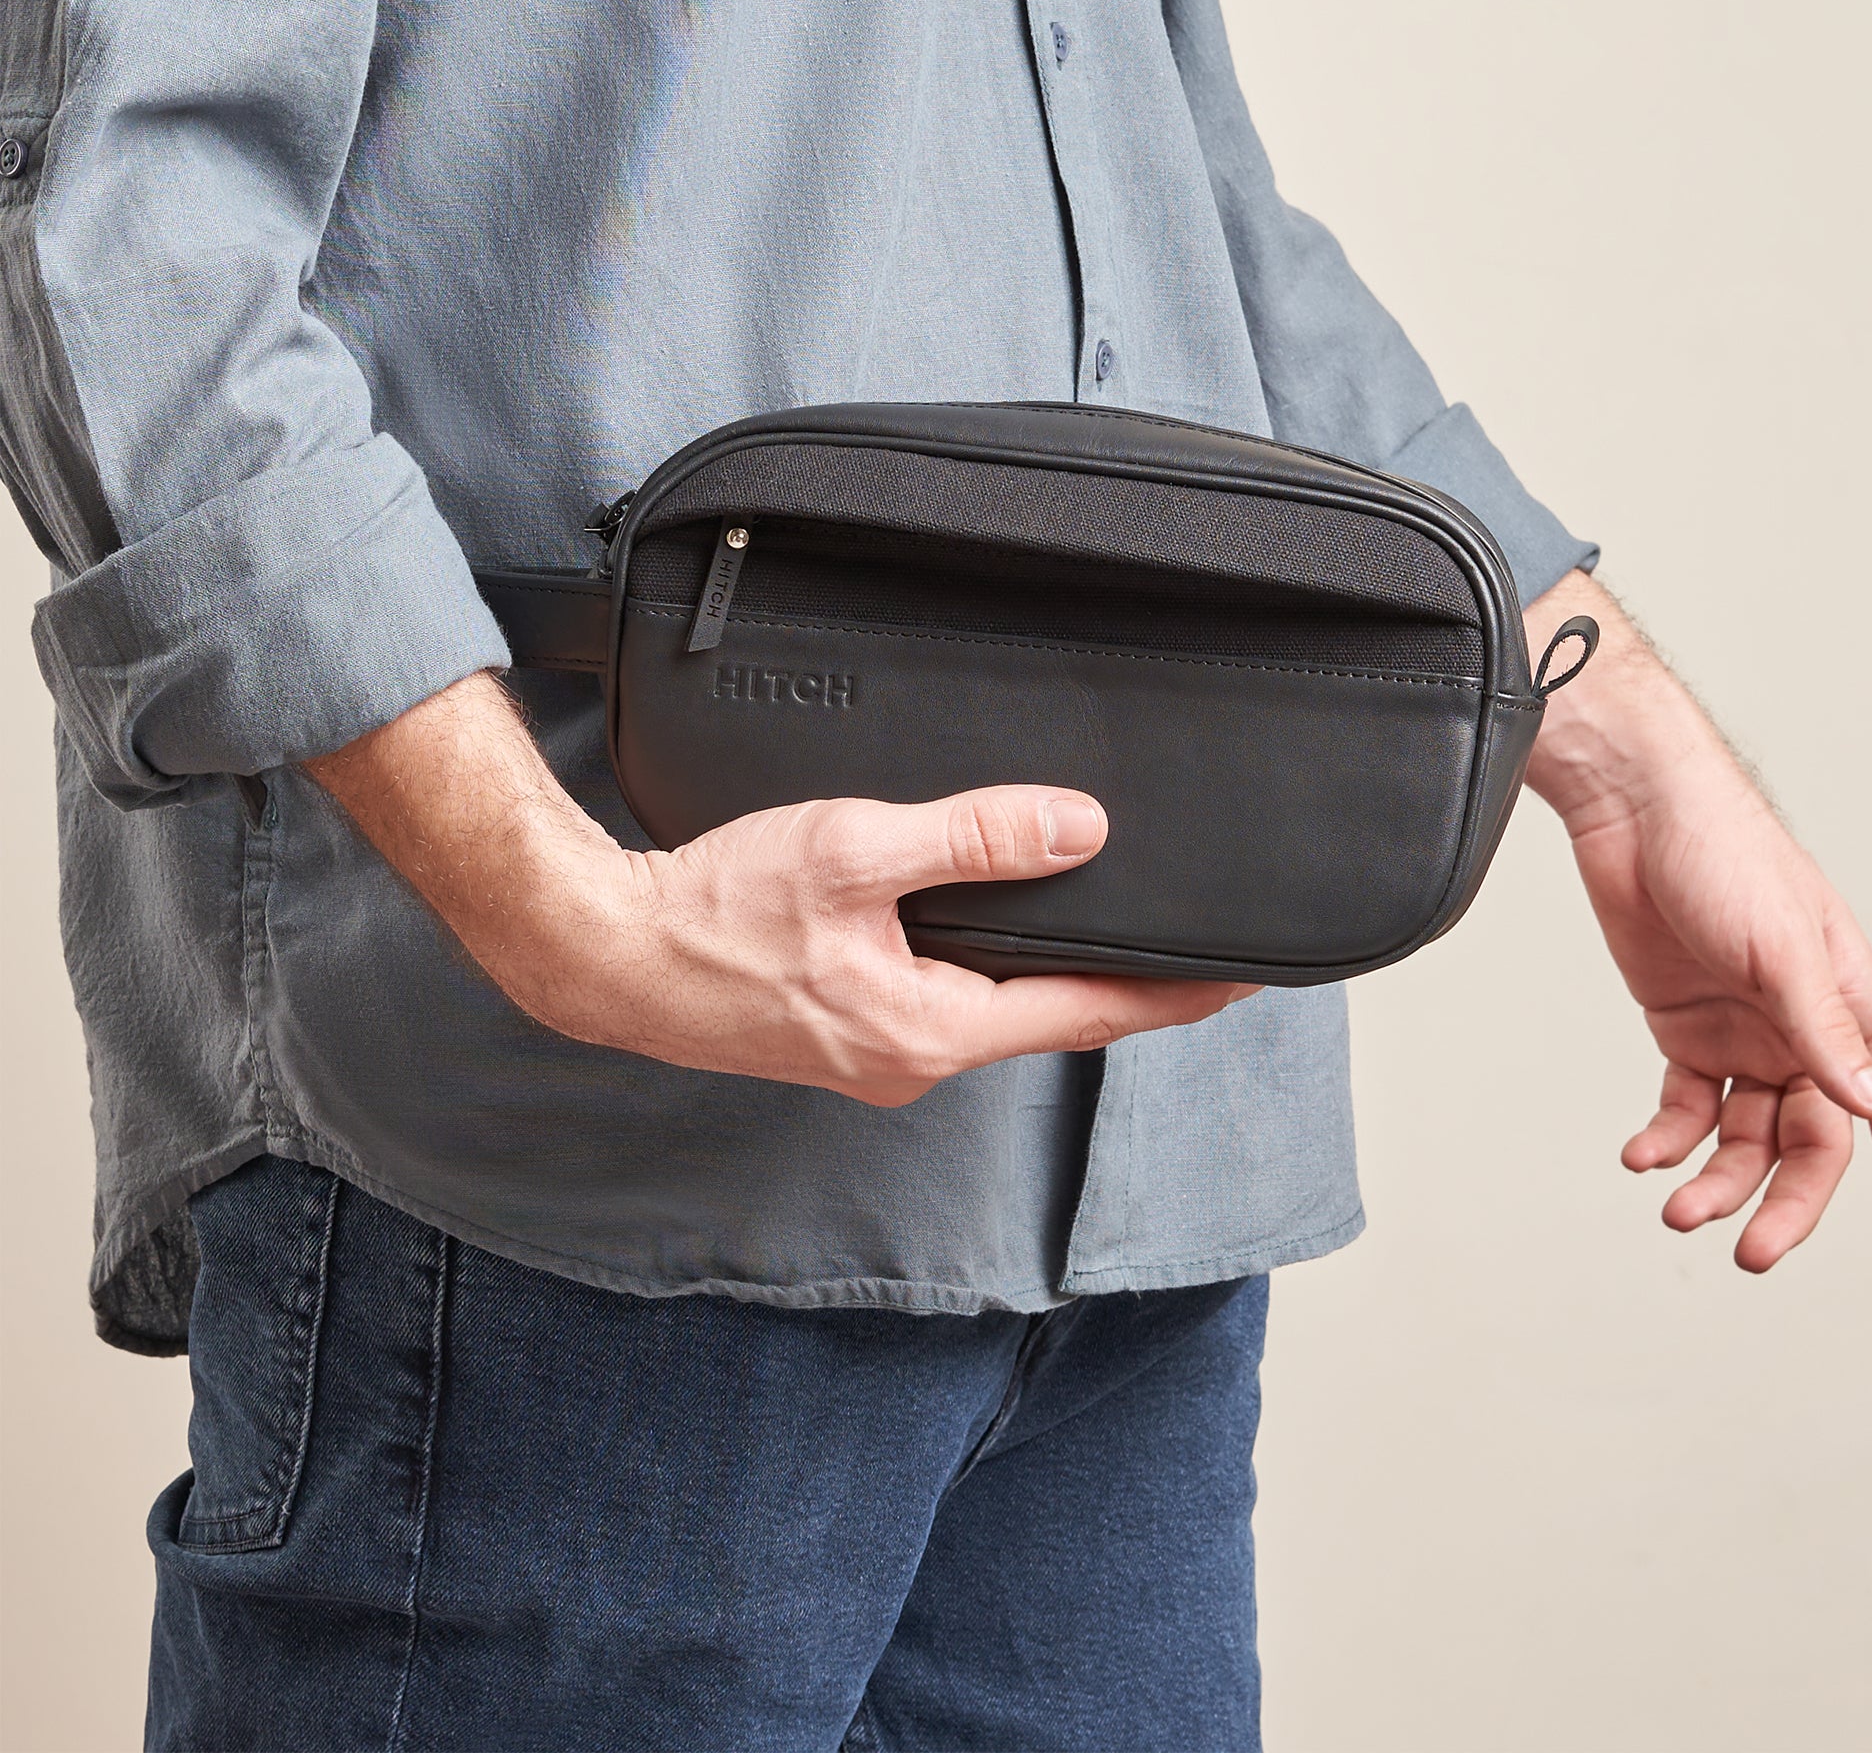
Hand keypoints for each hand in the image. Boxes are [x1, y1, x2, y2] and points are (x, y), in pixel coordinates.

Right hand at [305, 673, 1250, 1103]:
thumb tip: (1080, 829)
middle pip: (1053, 1020)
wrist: (609, 954)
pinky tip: (999, 940)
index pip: (1092, 1012)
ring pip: (998, 1013)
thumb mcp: (857, 851)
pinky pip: (948, 1006)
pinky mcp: (847, 1038)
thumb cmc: (717, 912)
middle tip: (1199, 950)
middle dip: (1129, 988)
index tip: (1245, 976)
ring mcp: (880, 1057)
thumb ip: (975, 839)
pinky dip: (994, 976)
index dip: (1177, 991)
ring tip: (1115, 936)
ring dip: (1059, 982)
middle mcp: (916, 1060)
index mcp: (934, 1025)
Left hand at [1524, 572, 1871, 1268]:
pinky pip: (1685, 1104)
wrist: (1634, 809)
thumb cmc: (1723, 852)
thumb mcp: (1780, 947)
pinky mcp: (1680, 1023)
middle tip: (1751, 1254)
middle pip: (1809, 1139)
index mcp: (1848, 1005)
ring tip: (1677, 1208)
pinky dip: (1667, 1137)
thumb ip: (1822, 1030)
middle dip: (1784, 1201)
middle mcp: (1799, 1026)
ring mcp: (1739, 1028)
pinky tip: (1641, 1155)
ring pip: (1742, 1132)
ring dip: (1716, 1178)